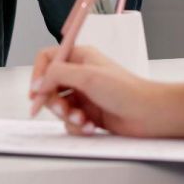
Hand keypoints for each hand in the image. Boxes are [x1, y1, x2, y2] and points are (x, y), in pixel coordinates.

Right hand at [28, 45, 183, 138]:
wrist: (148, 115)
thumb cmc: (126, 90)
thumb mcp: (87, 76)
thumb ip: (58, 74)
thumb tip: (38, 82)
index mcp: (80, 57)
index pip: (48, 58)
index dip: (38, 74)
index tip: (36, 92)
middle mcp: (80, 74)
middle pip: (50, 85)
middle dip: (53, 101)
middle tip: (62, 110)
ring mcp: (84, 94)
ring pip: (59, 106)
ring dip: (68, 116)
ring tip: (83, 120)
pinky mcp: (88, 113)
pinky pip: (70, 121)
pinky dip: (78, 126)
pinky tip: (91, 126)